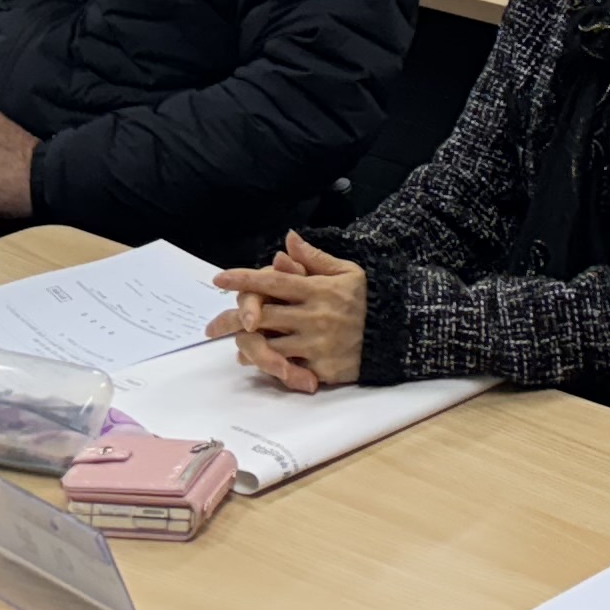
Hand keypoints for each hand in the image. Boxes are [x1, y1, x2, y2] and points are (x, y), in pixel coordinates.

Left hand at [206, 230, 367, 393]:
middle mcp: (313, 316)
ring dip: (249, 347)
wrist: (398, 333)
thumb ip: (314, 258)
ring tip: (237, 347)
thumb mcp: (347, 271)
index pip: (273, 281)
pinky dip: (271, 366)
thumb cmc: (369, 298)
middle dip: (231, 320)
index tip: (219, 279)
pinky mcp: (321, 370)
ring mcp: (316, 345)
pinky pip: (287, 370)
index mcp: (318, 289)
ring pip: (269, 347)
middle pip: (262, 317)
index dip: (244, 279)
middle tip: (211, 327)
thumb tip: (288, 239)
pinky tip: (261, 363)